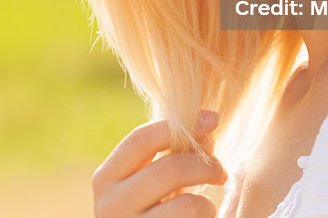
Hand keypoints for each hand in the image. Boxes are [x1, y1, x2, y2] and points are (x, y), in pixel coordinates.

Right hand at [92, 110, 226, 216]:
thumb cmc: (145, 214)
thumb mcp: (148, 184)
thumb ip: (169, 155)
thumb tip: (206, 126)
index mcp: (106, 178)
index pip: (141, 139)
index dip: (180, 125)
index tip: (213, 118)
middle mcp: (110, 205)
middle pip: (168, 169)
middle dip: (205, 165)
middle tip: (221, 171)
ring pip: (186, 204)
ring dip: (207, 201)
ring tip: (207, 206)